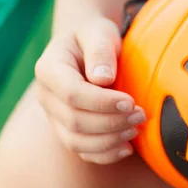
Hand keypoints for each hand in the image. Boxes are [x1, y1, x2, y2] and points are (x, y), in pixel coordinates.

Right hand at [34, 17, 146, 163]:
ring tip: (136, 128)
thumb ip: (100, 50)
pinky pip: (83, 152)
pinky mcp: (67, 131)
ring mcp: (54, 117)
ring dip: (110, 140)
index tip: (130, 101)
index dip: (102, 102)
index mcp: (48, 69)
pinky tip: (128, 147)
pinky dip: (106, 155)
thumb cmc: (95, 37)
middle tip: (141, 115)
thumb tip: (103, 79)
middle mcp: (46, 96)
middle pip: (74, 121)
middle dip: (111, 122)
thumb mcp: (99, 32)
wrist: (87, 48)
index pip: (71, 94)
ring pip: (76, 142)